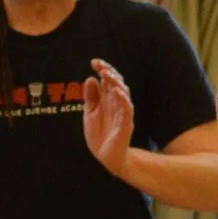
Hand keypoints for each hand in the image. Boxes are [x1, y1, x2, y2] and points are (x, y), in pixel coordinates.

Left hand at [81, 60, 134, 174]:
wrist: (106, 156)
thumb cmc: (100, 134)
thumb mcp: (90, 113)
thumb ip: (90, 97)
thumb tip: (90, 78)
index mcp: (107, 100)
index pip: (107, 80)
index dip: (102, 70)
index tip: (94, 62)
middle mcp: (116, 103)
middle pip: (116, 83)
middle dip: (109, 72)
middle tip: (100, 65)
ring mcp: (122, 112)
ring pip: (123, 93)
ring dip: (115, 82)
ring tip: (106, 74)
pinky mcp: (126, 123)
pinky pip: (127, 109)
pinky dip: (123, 99)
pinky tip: (116, 91)